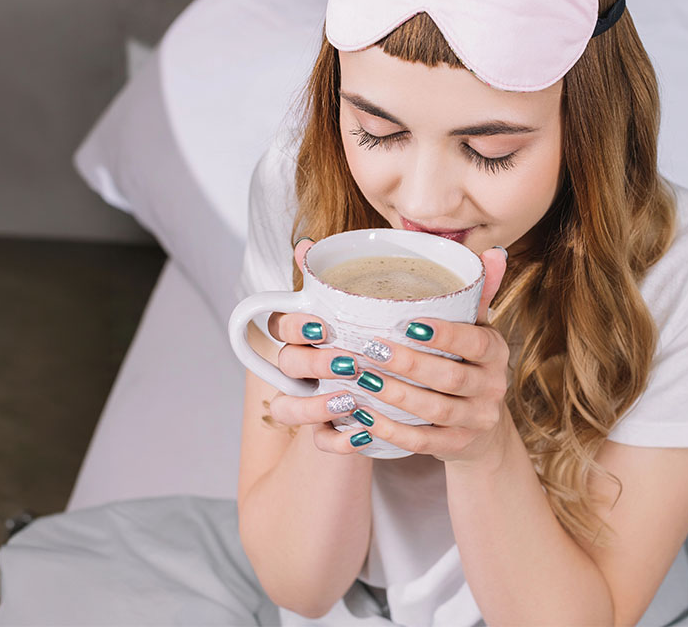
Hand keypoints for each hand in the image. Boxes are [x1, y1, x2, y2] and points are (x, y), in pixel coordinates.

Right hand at [259, 237, 376, 452]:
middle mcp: (300, 368)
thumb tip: (307, 244)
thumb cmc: (380, 341)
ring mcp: (309, 401)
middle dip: (313, 362)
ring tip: (351, 401)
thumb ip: (344, 279)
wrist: (407, 394)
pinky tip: (361, 436)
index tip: (324, 326)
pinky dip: (337, 442)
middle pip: (285, 363)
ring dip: (314, 405)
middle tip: (348, 362)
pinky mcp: (325, 433)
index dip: (295, 326)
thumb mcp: (370, 308)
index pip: (281, 324)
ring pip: (287, 407)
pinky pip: (319, 443)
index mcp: (308, 333)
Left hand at [339, 247, 512, 465]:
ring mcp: (477, 419)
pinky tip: (364, 417)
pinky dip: (392, 431)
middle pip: (451, 377)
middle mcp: (492, 386)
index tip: (409, 323)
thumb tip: (492, 251)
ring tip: (362, 380)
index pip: (475, 340)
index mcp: (495, 350)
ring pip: (436, 411)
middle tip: (371, 350)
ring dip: (396, 396)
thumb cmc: (467, 361)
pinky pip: (423, 442)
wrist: (482, 426)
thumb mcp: (475, 326)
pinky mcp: (458, 446)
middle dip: (409, 364)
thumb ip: (476, 290)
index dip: (445, 334)